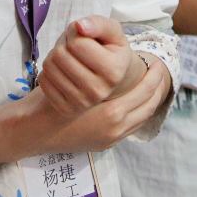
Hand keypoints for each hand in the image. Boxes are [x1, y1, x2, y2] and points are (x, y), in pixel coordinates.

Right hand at [24, 58, 170, 153]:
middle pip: (148, 108)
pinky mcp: (104, 144)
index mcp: (112, 113)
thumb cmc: (53, 99)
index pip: (145, 93)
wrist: (35, 129)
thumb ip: (99, 66)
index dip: (155, 77)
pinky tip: (136, 101)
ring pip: (141, 118)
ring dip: (149, 101)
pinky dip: (138, 112)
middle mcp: (115, 129)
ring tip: (152, 85)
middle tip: (161, 73)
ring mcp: (111, 139)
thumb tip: (120, 52)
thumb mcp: (77, 78)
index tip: (160, 63)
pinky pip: (131, 127)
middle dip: (157, 90)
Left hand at [38, 16, 142, 115]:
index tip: (82, 34)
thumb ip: (98, 24)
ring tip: (68, 56)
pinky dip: (49, 70)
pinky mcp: (64, 108)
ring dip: (54, 55)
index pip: (77, 43)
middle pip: (60, 55)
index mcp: (114, 71)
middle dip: (64, 43)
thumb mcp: (112, 31)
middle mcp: (98, 91)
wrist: (108, 78)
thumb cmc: (108, 49)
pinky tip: (63, 70)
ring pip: (49, 66)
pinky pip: (43, 80)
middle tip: (73, 45)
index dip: (75, 32)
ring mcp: (81, 103)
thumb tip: (79, 26)